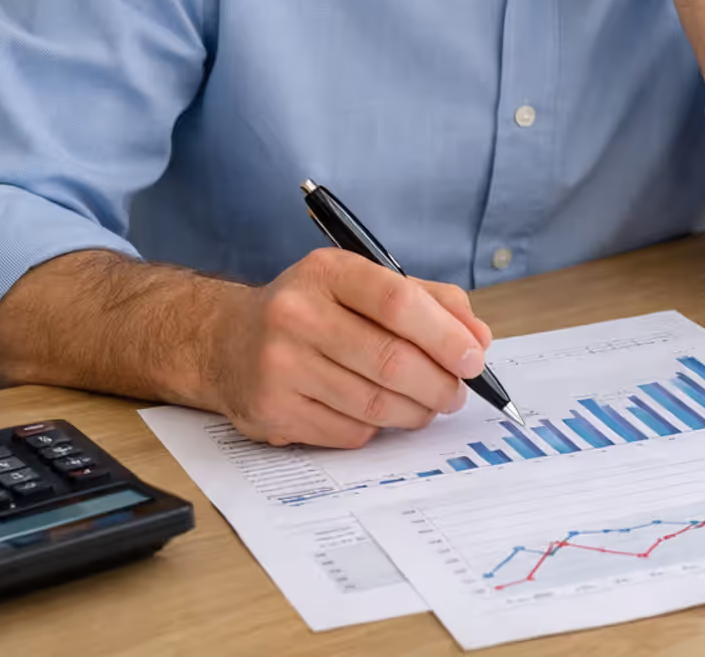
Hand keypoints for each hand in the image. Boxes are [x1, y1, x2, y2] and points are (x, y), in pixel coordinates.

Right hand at [208, 249, 492, 448]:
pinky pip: (349, 432)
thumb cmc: (312, 311)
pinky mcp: (272, 412)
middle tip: (457, 392)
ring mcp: (279, 366)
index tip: (473, 358)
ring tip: (427, 405)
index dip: (445, 335)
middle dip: (440, 384)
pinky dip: (378, 428)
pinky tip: (379, 414)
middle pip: (392, 360)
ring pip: (375, 404)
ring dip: (416, 411)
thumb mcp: (363, 285)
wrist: (225, 341)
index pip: (398, 302)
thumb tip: (478, 338)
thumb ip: (428, 302)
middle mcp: (295, 314)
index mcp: (327, 272)